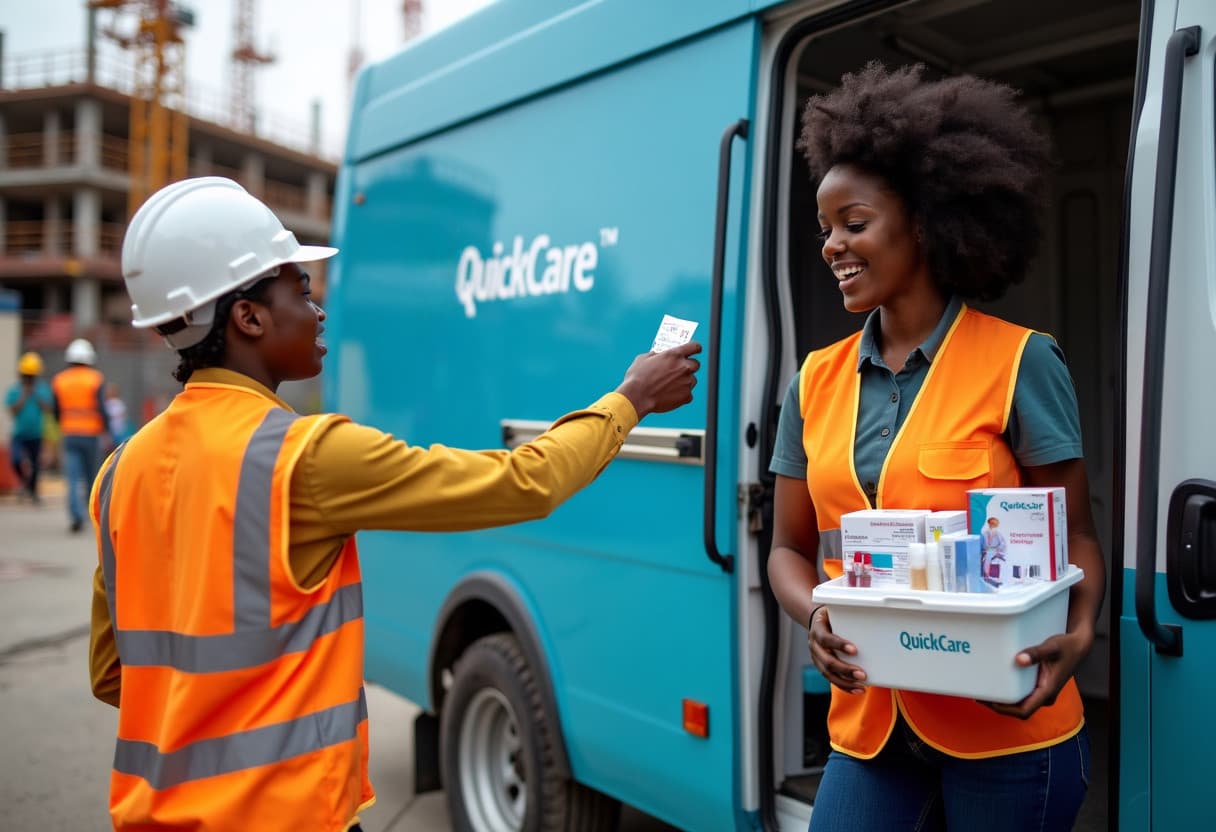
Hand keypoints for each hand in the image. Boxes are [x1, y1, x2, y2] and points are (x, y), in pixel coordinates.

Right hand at [614, 341, 700, 417]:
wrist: (637, 397)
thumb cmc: (637, 377)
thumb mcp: (644, 358)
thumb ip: (656, 354)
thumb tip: (659, 354)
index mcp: (674, 354)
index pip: (694, 347)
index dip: (695, 348)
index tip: (694, 351)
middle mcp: (683, 367)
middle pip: (696, 364)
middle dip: (689, 366)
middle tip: (678, 371)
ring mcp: (686, 382)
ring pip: (692, 380)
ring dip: (685, 381)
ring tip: (670, 386)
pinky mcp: (686, 396)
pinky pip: (688, 394)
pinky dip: (681, 395)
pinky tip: (670, 395)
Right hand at [808, 606, 866, 693]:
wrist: (816, 622)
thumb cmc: (831, 616)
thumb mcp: (834, 610)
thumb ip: (847, 613)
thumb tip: (871, 610)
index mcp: (817, 629)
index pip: (826, 639)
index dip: (839, 645)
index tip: (854, 650)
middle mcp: (814, 645)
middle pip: (827, 661)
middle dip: (845, 669)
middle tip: (862, 674)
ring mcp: (816, 658)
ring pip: (827, 673)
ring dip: (845, 681)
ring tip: (861, 685)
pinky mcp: (821, 666)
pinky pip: (831, 678)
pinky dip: (844, 686)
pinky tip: (856, 689)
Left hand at [978, 627, 1092, 718]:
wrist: (1078, 645)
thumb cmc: (1067, 647)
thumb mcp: (1052, 647)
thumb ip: (1036, 653)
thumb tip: (1019, 660)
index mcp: (1048, 691)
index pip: (1023, 710)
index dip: (1003, 709)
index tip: (986, 701)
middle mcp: (1044, 696)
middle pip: (1018, 710)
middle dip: (998, 706)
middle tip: (978, 695)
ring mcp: (1042, 692)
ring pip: (1020, 704)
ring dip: (1002, 701)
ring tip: (983, 691)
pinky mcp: (1039, 687)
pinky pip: (1022, 695)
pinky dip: (1008, 694)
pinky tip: (996, 685)